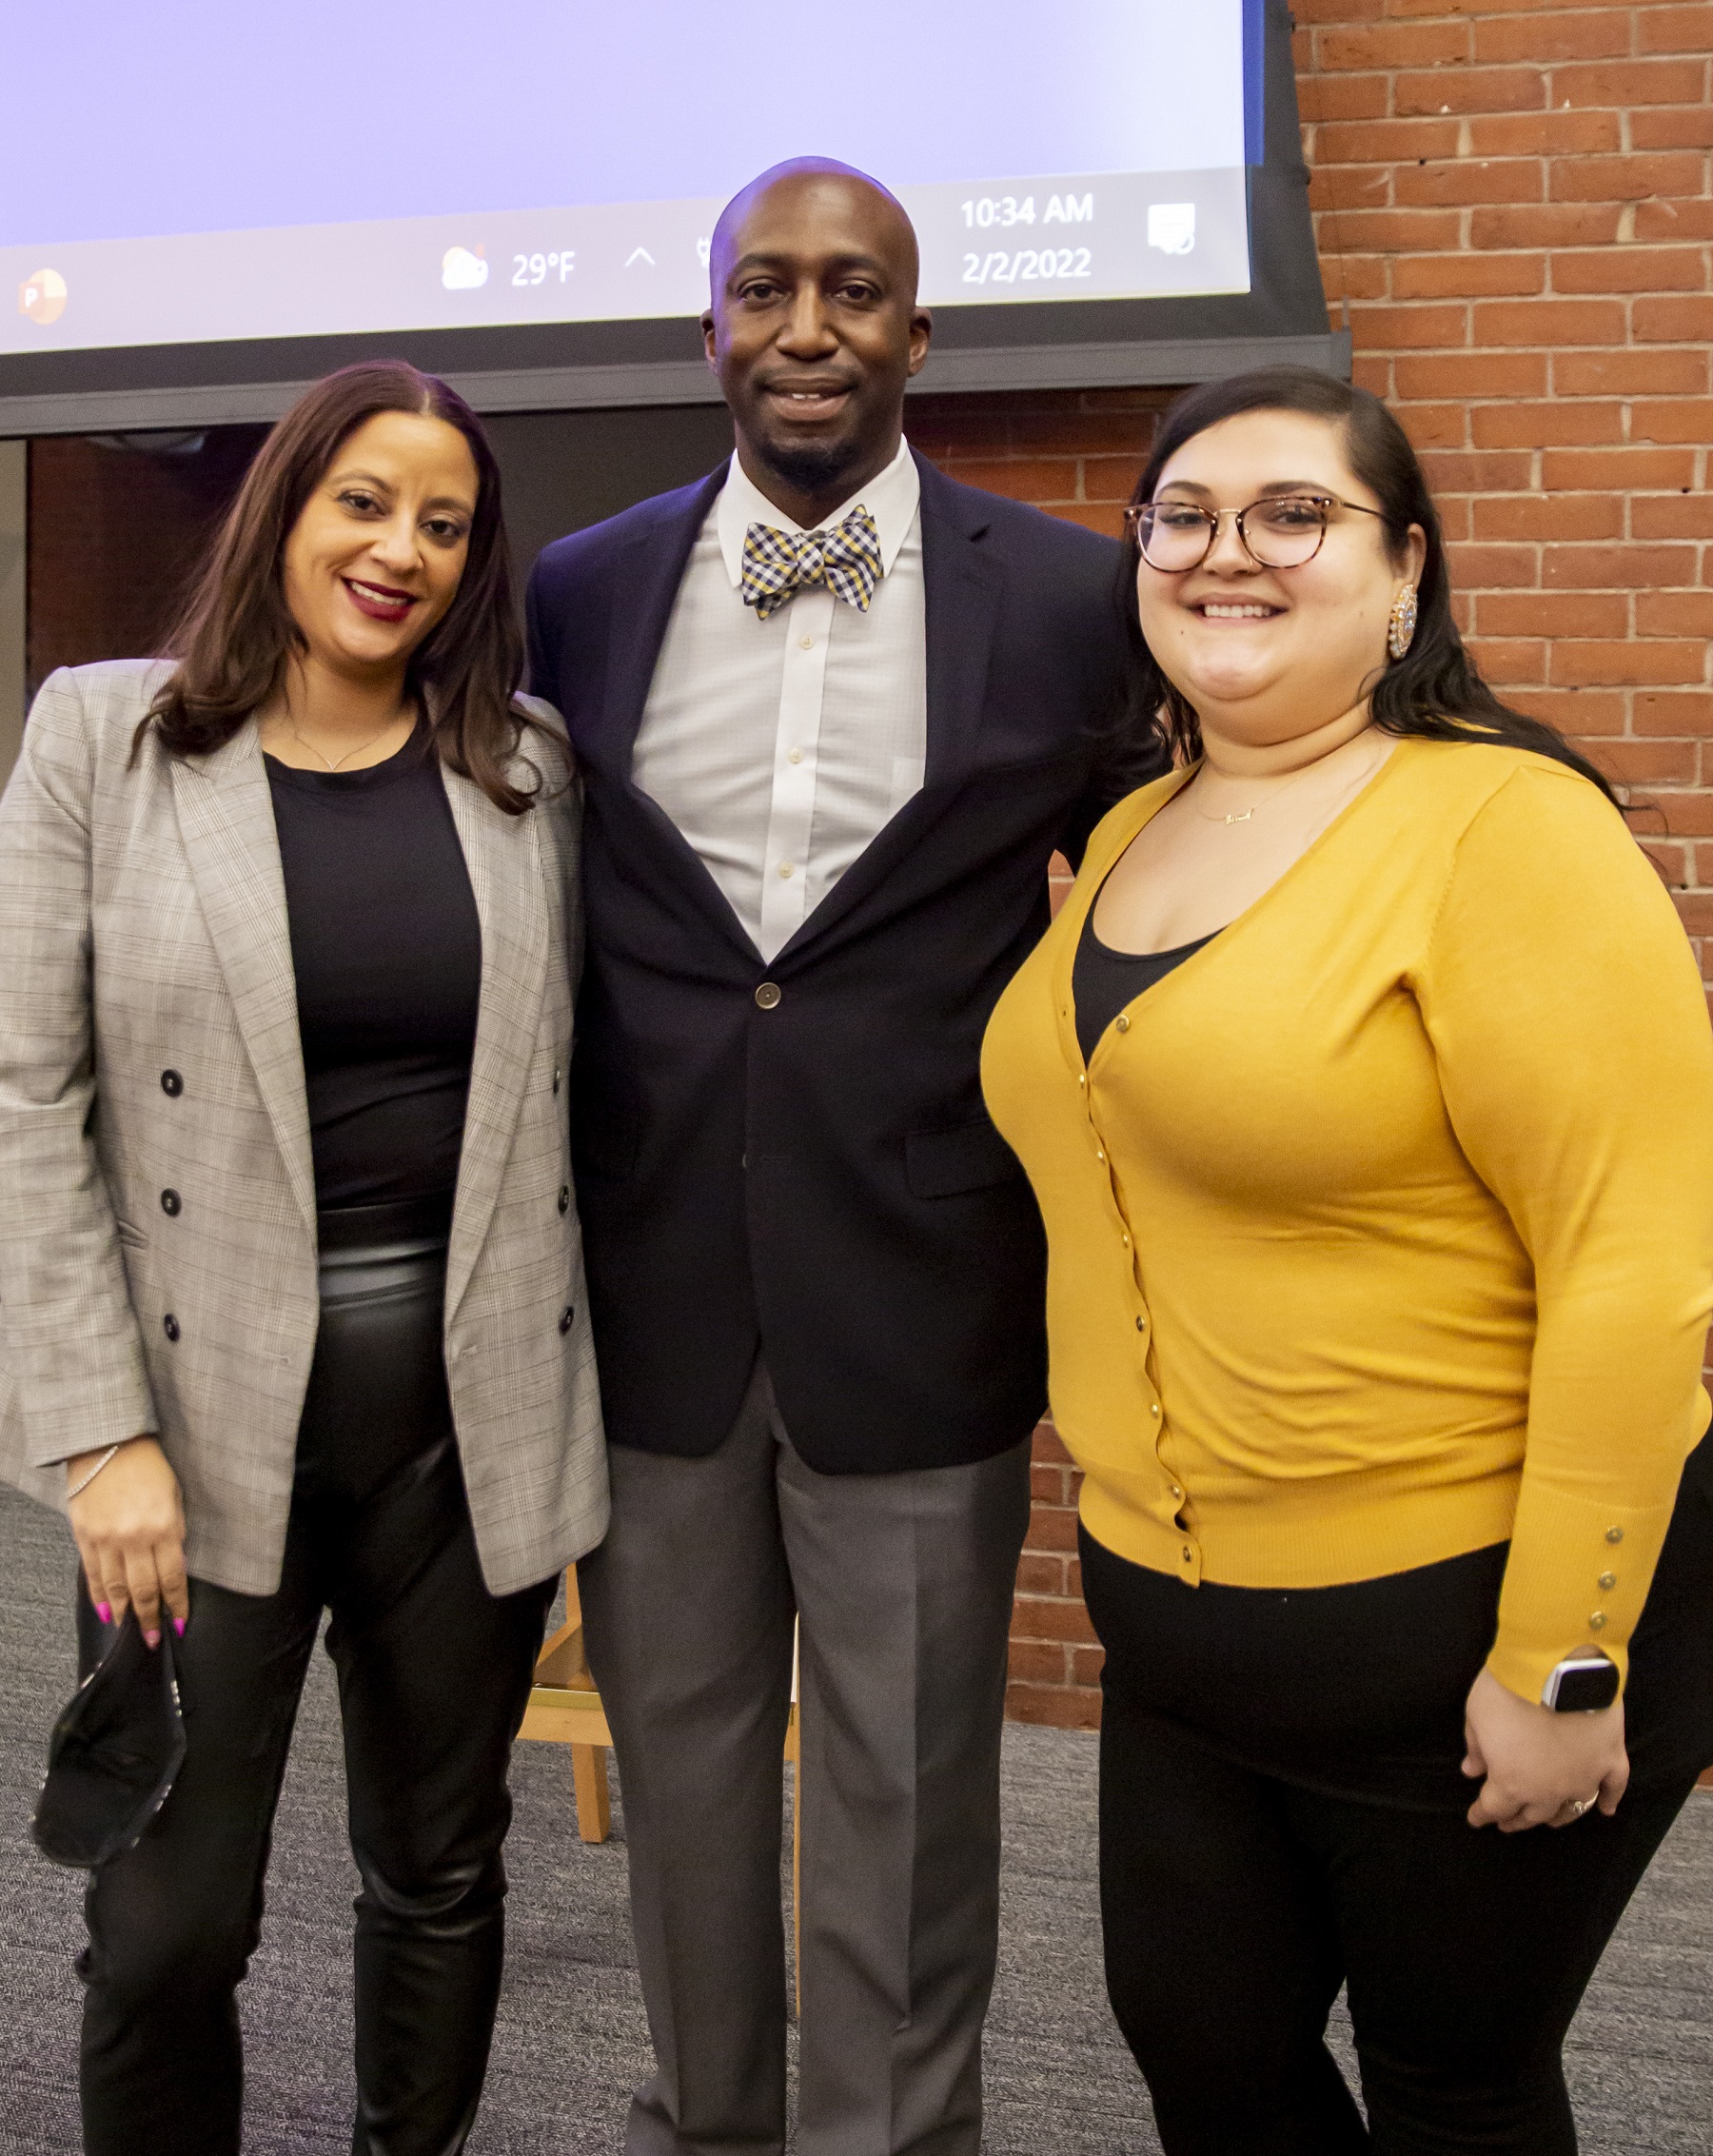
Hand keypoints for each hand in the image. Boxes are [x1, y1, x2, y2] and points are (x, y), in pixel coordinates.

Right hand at [65, 1437, 188, 1648]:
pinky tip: (106, 1611)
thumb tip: (173, 1568)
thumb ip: (175, 1533)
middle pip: (144, 1590)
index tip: (180, 1625)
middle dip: (150, 1619)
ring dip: (124, 1613)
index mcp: (164, 1527)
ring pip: (116, 1587)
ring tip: (129, 1632)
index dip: (177, 1605)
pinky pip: (92, 1573)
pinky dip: (99, 1595)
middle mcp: (135, 1538)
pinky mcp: (84, 1536)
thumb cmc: (149, 1467)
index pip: (173, 1578)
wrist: (108, 1443)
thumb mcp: (175, 1497)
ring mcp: (107, 1539)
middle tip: (153, 1641)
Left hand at [1462, 1665, 1627, 1831]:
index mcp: (1512, 1783)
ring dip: (1558, 1817)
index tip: (1476, 1819)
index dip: (1482, 1814)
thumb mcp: (1476, 1715)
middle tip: (1508, 1822)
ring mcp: (1584, 1778)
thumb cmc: (1507, 1691)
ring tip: (1549, 1820)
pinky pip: (1614, 1787)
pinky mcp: (1610, 1760)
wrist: (1554, 1668)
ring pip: (1572, 1809)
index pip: (1494, 1809)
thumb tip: (1472, 1770)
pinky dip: (1610, 1800)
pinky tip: (1607, 1810)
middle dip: (1517, 1820)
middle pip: (1533, 1814)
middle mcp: (1549, 1791)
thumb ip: (1476, 1747)